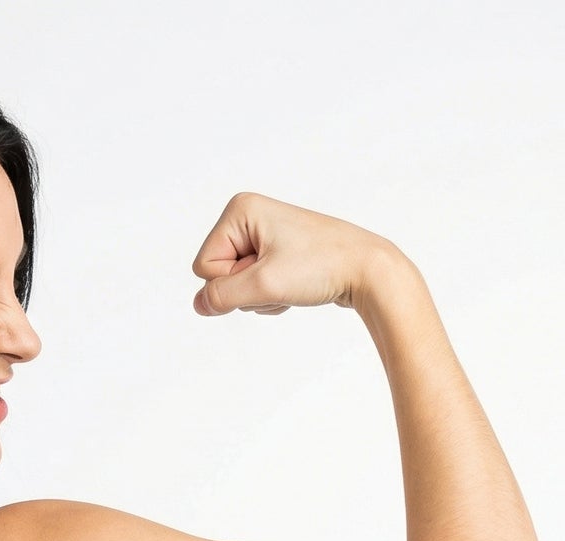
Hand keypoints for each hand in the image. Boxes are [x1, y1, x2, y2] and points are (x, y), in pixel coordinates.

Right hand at [190, 193, 395, 316]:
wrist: (365, 269)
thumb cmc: (321, 266)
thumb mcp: (263, 285)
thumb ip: (221, 297)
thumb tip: (199, 305)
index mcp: (239, 210)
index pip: (204, 267)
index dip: (231, 282)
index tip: (266, 272)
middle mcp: (247, 217)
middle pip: (217, 275)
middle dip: (246, 289)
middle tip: (280, 279)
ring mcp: (261, 235)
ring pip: (235, 285)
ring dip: (259, 295)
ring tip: (291, 281)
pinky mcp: (274, 253)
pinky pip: (252, 286)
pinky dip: (270, 295)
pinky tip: (294, 284)